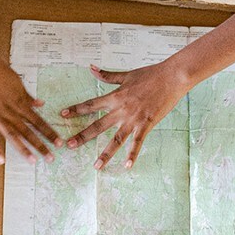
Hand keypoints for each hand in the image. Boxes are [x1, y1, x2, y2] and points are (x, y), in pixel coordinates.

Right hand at [0, 51, 60, 164]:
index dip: (48, 132)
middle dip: (41, 145)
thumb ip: (27, 95)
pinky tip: (2, 160)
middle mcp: (10, 110)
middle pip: (28, 131)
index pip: (38, 120)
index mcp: (19, 101)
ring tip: (33, 161)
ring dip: (23, 149)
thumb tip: (40, 104)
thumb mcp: (15, 79)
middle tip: (51, 158)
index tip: (58, 142)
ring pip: (12, 135)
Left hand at [61, 63, 189, 169]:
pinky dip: (133, 155)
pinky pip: (137, 142)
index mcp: (115, 96)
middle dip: (82, 136)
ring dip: (105, 153)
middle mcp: (121, 109)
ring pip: (116, 139)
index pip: (91, 104)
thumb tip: (91, 68)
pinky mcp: (147, 124)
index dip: (76, 109)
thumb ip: (107, 75)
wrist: (171, 77)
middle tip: (69, 145)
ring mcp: (133, 118)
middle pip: (97, 125)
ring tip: (96, 166)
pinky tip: (127, 166)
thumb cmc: (150, 74)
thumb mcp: (126, 74)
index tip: (63, 115)